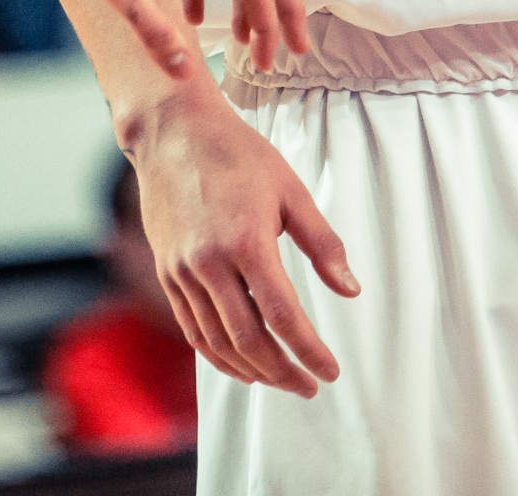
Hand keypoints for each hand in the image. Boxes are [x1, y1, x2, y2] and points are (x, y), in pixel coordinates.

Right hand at [129, 83, 361, 394]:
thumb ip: (323, 244)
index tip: (330, 371)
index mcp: (246, 241)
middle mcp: (209, 263)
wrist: (173, 132)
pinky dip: (218, 356)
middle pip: (248, 340)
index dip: (309, 350)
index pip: (282, 315)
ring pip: (217, 342)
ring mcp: (182, 271)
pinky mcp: (166, 273)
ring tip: (282, 380)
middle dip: (283, 372)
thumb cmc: (239, 155)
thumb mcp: (291, 190)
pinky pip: (192, 329)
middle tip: (310, 386)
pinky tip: (242, 365)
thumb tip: (351, 290)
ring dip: (253, 371)